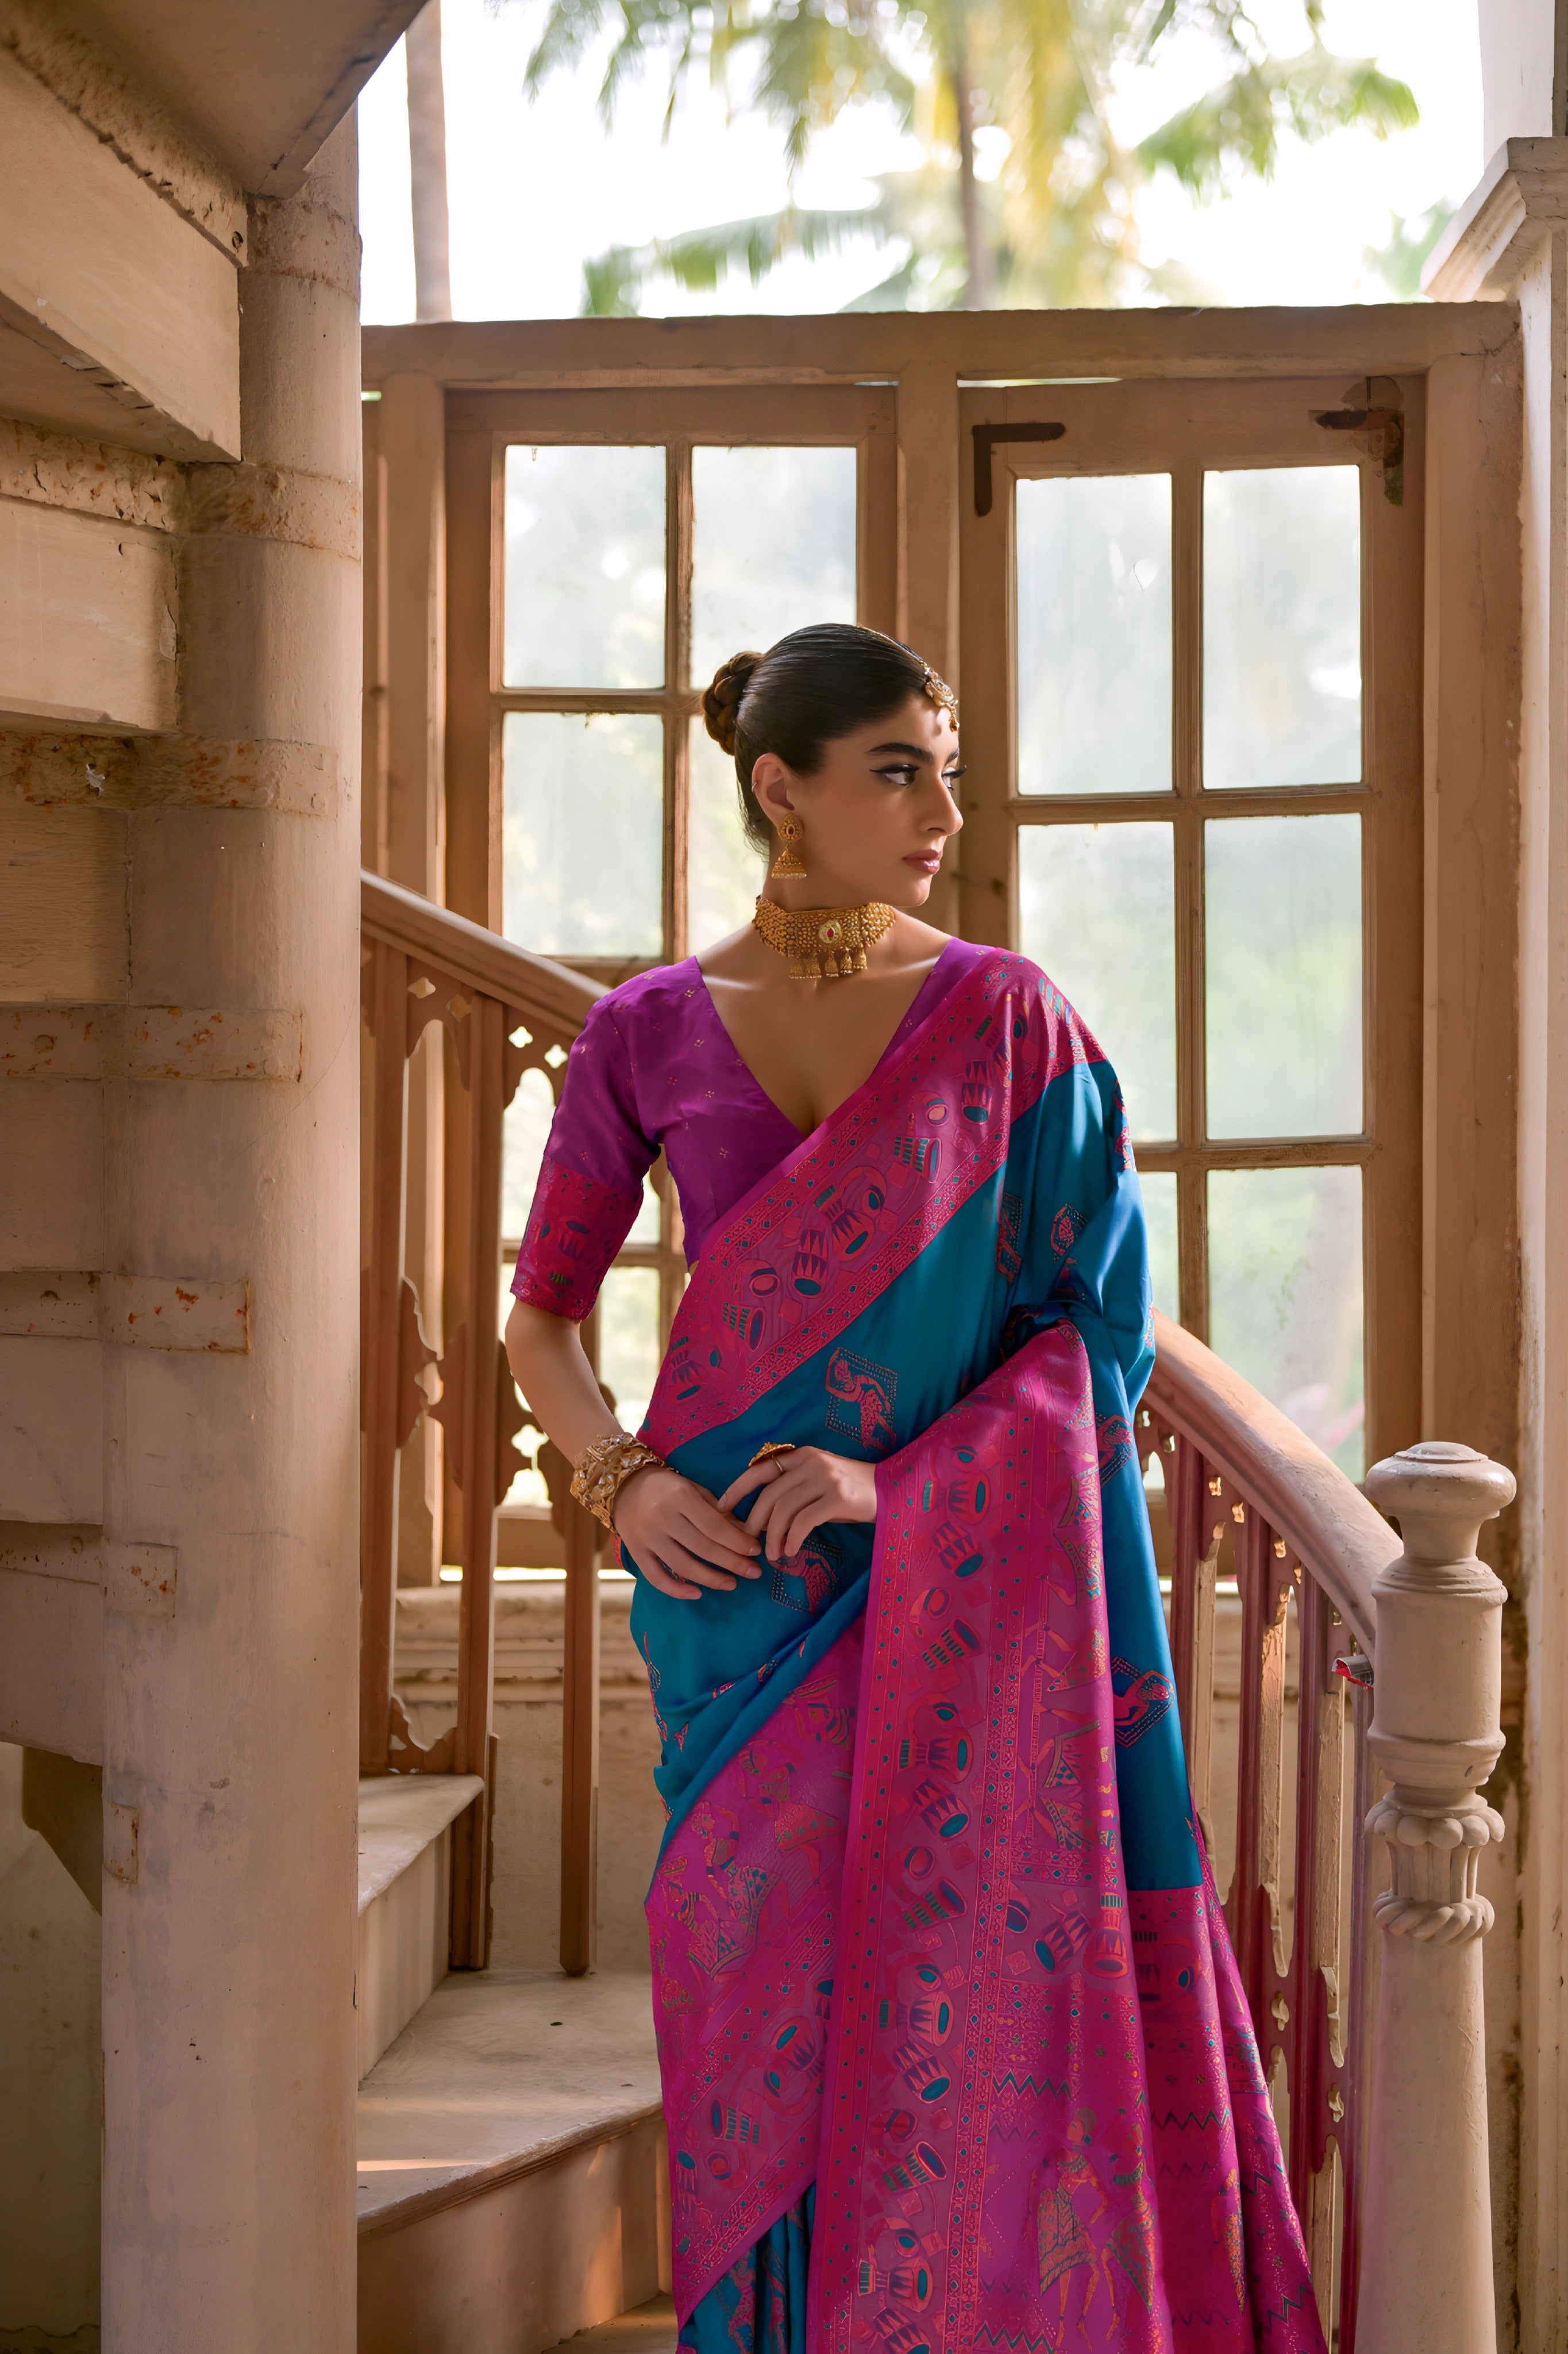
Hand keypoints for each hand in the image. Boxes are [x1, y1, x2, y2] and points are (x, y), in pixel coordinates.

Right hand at [613, 1464, 762, 1601]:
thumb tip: (745, 1533)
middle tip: (753, 1572)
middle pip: (704, 1548)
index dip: (738, 1541)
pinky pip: (657, 1577)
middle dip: (733, 1563)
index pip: (715, 1526)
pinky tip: (697, 1593)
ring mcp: (648, 1538)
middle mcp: (663, 1518)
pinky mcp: (636, 1552)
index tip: (756, 1551)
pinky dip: (677, 1590)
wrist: (623, 1485)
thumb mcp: (693, 1488)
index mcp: (681, 1497)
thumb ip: (718, 1510)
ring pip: (683, 1566)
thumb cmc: (665, 1486)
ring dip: (711, 1579)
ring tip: (731, 1584)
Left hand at [715, 1447, 877, 1564]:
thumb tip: (762, 1520)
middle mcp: (812, 1462)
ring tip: (773, 1555)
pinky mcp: (839, 1497)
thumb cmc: (852, 1491)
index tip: (721, 1508)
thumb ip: (793, 1491)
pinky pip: (805, 1521)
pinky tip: (792, 1550)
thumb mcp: (820, 1483)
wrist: (893, 1490)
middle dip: (753, 1522)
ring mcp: (826, 1478)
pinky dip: (793, 1539)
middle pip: (769, 1495)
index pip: (760, 1470)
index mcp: (803, 1456)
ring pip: (784, 1510)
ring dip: (774, 1537)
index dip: (737, 1489)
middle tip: (749, 1544)